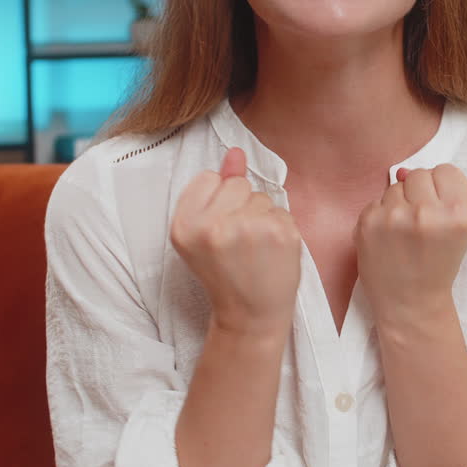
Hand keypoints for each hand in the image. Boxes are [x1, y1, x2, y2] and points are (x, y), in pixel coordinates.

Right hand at [170, 147, 301, 338]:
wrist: (251, 314)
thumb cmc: (226, 273)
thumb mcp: (205, 232)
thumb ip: (218, 188)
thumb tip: (236, 153)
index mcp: (184, 226)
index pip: (208, 178)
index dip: (218, 201)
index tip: (218, 228)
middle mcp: (212, 226)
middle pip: (238, 184)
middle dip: (241, 206)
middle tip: (238, 242)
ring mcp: (248, 228)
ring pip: (262, 196)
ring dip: (262, 217)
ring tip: (255, 248)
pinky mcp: (279, 233)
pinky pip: (281, 209)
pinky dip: (280, 227)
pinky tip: (272, 250)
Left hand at [355, 164, 466, 326]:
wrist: (410, 303)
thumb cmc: (437, 265)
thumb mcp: (459, 231)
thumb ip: (444, 194)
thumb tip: (404, 171)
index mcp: (457, 214)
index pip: (446, 170)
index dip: (442, 187)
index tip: (439, 206)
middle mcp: (426, 213)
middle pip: (419, 174)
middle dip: (419, 193)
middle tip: (421, 221)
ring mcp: (394, 218)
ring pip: (395, 186)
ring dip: (398, 203)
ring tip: (403, 232)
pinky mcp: (368, 223)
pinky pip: (376, 201)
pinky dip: (381, 215)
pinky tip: (388, 238)